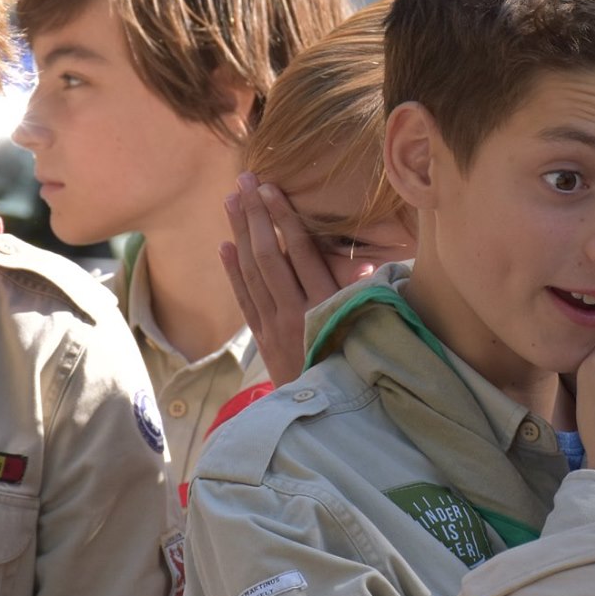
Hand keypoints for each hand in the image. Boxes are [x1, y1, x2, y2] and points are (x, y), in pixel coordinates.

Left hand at [219, 174, 352, 387]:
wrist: (333, 414)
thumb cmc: (359, 359)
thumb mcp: (368, 323)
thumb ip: (362, 291)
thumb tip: (370, 259)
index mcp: (327, 304)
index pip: (301, 251)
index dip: (285, 218)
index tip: (271, 189)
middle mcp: (297, 313)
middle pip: (270, 256)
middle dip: (256, 215)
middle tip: (244, 181)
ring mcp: (275, 327)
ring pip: (252, 273)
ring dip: (240, 234)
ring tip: (231, 200)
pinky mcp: (263, 340)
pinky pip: (245, 300)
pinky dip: (233, 272)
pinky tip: (224, 246)